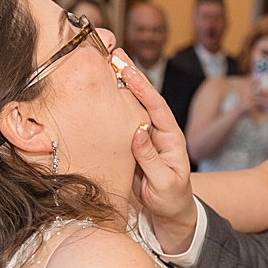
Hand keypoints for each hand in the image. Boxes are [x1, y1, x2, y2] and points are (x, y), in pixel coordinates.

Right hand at [117, 50, 195, 249]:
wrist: (169, 214)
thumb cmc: (171, 199)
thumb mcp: (164, 182)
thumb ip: (151, 158)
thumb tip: (137, 131)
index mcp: (171, 138)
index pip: (157, 107)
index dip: (143, 88)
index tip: (128, 70)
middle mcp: (157, 132)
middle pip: (143, 99)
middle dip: (130, 76)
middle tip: (114, 53)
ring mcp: (142, 137)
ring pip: (129, 107)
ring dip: (118, 86)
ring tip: (104, 63)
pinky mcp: (129, 144)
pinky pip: (118, 123)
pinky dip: (108, 106)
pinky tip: (96, 93)